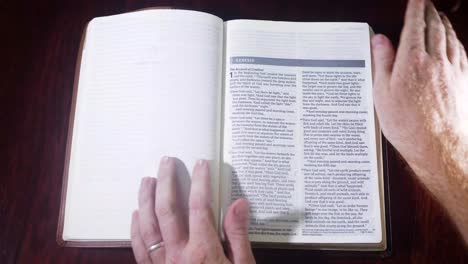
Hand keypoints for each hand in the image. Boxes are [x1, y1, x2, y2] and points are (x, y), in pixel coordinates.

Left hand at [131, 157, 254, 262]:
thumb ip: (239, 235)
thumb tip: (239, 204)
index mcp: (203, 251)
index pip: (199, 206)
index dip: (200, 181)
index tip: (201, 164)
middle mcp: (178, 254)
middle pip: (167, 210)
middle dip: (166, 182)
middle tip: (166, 162)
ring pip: (148, 225)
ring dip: (145, 200)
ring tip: (147, 180)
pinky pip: (139, 248)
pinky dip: (136, 229)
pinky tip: (136, 215)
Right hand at [372, 0, 467, 193]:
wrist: (437, 146)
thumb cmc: (407, 124)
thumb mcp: (382, 93)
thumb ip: (382, 62)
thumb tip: (381, 40)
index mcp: (412, 61)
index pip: (415, 26)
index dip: (415, 9)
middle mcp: (435, 61)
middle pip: (435, 28)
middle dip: (430, 11)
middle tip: (426, 3)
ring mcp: (452, 70)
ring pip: (450, 38)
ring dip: (444, 23)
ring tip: (439, 16)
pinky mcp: (463, 81)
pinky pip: (461, 52)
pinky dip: (456, 40)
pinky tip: (454, 41)